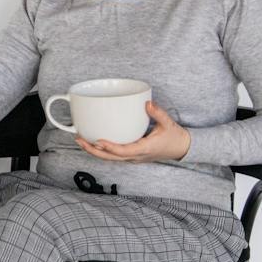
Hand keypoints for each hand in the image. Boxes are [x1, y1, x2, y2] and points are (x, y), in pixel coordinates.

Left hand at [76, 101, 191, 162]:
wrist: (182, 149)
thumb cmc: (175, 137)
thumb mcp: (168, 123)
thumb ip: (158, 113)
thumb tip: (147, 103)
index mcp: (144, 149)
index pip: (124, 151)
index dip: (109, 147)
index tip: (97, 140)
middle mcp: (136, 156)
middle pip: (111, 158)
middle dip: (93, 150)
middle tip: (79, 139)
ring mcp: (133, 158)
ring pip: (111, 159)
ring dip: (95, 151)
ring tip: (81, 141)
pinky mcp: (132, 156)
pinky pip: (115, 156)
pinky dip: (102, 151)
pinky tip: (93, 143)